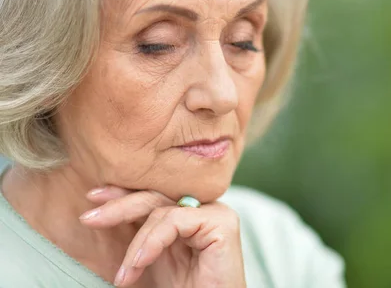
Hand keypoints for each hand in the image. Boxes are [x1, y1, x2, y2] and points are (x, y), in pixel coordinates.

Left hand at [80, 186, 245, 286]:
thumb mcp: (150, 259)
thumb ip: (138, 235)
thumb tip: (98, 211)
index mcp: (188, 214)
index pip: (152, 195)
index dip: (122, 194)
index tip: (92, 198)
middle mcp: (203, 208)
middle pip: (155, 196)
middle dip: (118, 206)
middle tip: (88, 219)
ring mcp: (215, 213)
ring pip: (161, 209)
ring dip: (135, 245)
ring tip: (124, 278)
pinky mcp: (222, 222)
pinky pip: (176, 220)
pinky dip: (152, 241)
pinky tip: (140, 263)